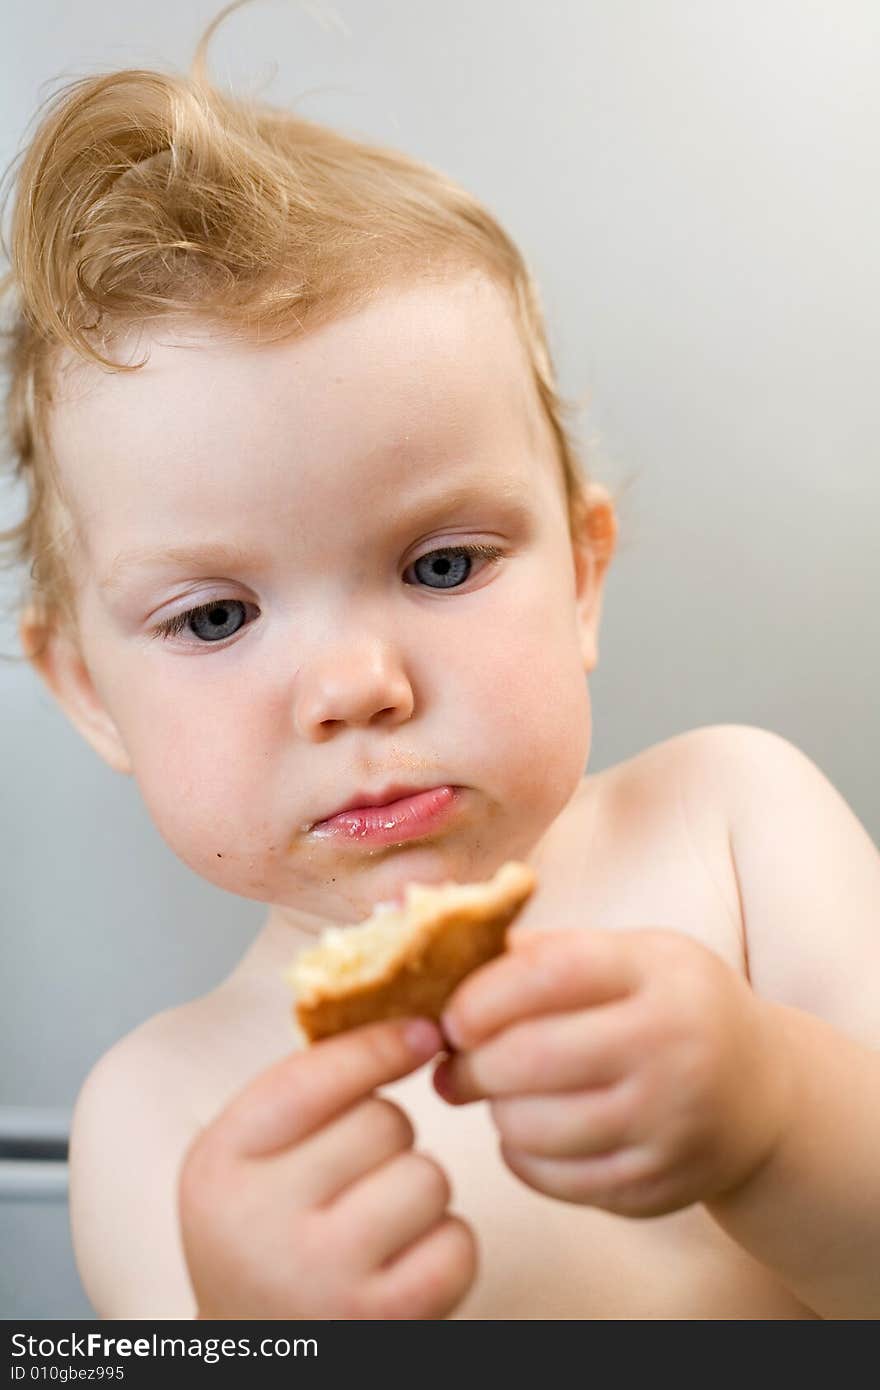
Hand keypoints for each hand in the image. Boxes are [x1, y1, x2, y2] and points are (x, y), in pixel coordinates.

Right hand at [179, 1018, 476, 1318]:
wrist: (256, 1349)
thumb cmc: (266, 1233)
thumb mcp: (250, 1155)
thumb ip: (307, 1089)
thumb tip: (415, 1021)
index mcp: (222, 1161)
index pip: (314, 1075)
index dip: (380, 1045)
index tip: (422, 1032)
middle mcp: (261, 1221)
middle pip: (385, 1122)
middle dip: (390, 1137)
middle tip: (359, 1173)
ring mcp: (321, 1277)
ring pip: (428, 1178)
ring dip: (420, 1192)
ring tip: (379, 1220)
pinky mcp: (380, 1322)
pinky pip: (457, 1244)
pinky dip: (447, 1248)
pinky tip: (406, 1261)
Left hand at [433, 928, 792, 1217]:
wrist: (764, 1093)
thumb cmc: (674, 1008)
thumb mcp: (634, 957)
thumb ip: (552, 953)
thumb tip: (453, 958)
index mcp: (659, 975)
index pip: (552, 974)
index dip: (483, 995)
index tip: (451, 1014)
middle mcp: (672, 1048)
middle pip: (533, 1057)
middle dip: (472, 1063)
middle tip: (451, 1063)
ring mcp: (668, 1124)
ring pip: (535, 1127)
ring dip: (496, 1111)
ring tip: (498, 1094)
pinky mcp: (657, 1186)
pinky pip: (556, 1179)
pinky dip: (523, 1157)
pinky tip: (530, 1132)